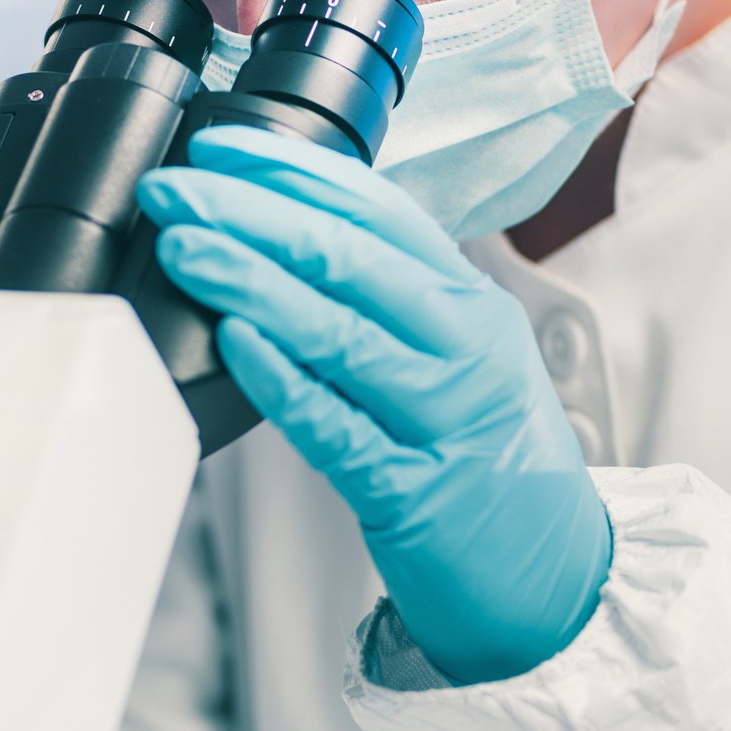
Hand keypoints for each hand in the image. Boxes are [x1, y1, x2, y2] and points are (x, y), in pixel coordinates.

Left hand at [136, 125, 610, 684]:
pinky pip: (337, 426)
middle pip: (351, 258)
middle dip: (252, 212)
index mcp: (469, 304)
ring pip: (341, 332)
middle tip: (175, 188)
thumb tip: (286, 236)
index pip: (379, 211)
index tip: (221, 146)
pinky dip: (284, 381)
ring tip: (185, 247)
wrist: (555, 584)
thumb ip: (388, 301)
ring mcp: (443, 419)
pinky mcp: (414, 492)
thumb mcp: (459, 358)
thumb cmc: (486, 464)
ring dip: (252, 281)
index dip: (295, 171)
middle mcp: (465, 348)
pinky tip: (236, 343)